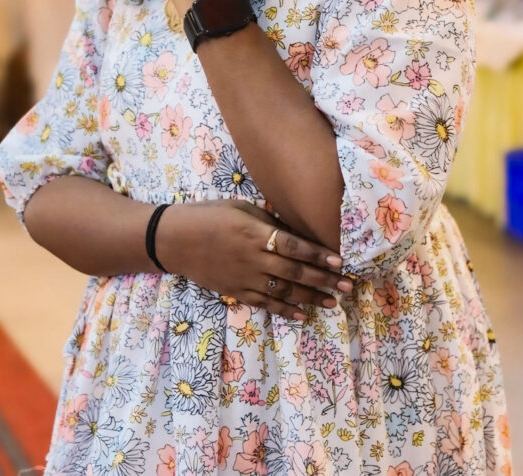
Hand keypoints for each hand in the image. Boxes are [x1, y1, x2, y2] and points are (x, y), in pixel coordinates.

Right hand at [156, 200, 352, 320]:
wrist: (175, 240)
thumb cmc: (208, 215)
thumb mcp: (239, 207)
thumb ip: (267, 220)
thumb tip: (293, 229)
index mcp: (254, 233)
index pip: (292, 246)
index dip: (317, 254)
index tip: (339, 261)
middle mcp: (253, 258)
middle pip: (294, 272)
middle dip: (323, 279)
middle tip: (347, 286)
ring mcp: (244, 278)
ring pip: (284, 291)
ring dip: (311, 298)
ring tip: (332, 301)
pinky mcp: (236, 292)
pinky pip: (265, 304)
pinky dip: (285, 310)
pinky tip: (303, 315)